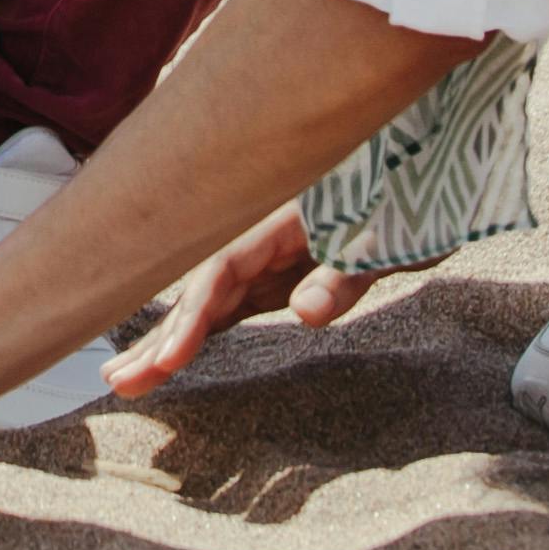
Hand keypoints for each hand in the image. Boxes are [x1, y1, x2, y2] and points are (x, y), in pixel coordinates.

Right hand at [99, 202, 400, 399]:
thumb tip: (306, 311)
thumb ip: (346, 273)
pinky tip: (166, 354)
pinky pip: (229, 306)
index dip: (193, 316)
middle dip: (160, 335)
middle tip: (117, 380)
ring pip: (207, 301)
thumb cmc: (414, 200)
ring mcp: (267, 261)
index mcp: (281, 223)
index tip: (168, 359)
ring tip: (120, 377)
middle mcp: (264, 241)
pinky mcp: (277, 277)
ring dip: (167, 337)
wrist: (430, 169)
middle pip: (201, 289)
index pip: (222, 272)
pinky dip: (197, 331)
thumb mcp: (389, 238)